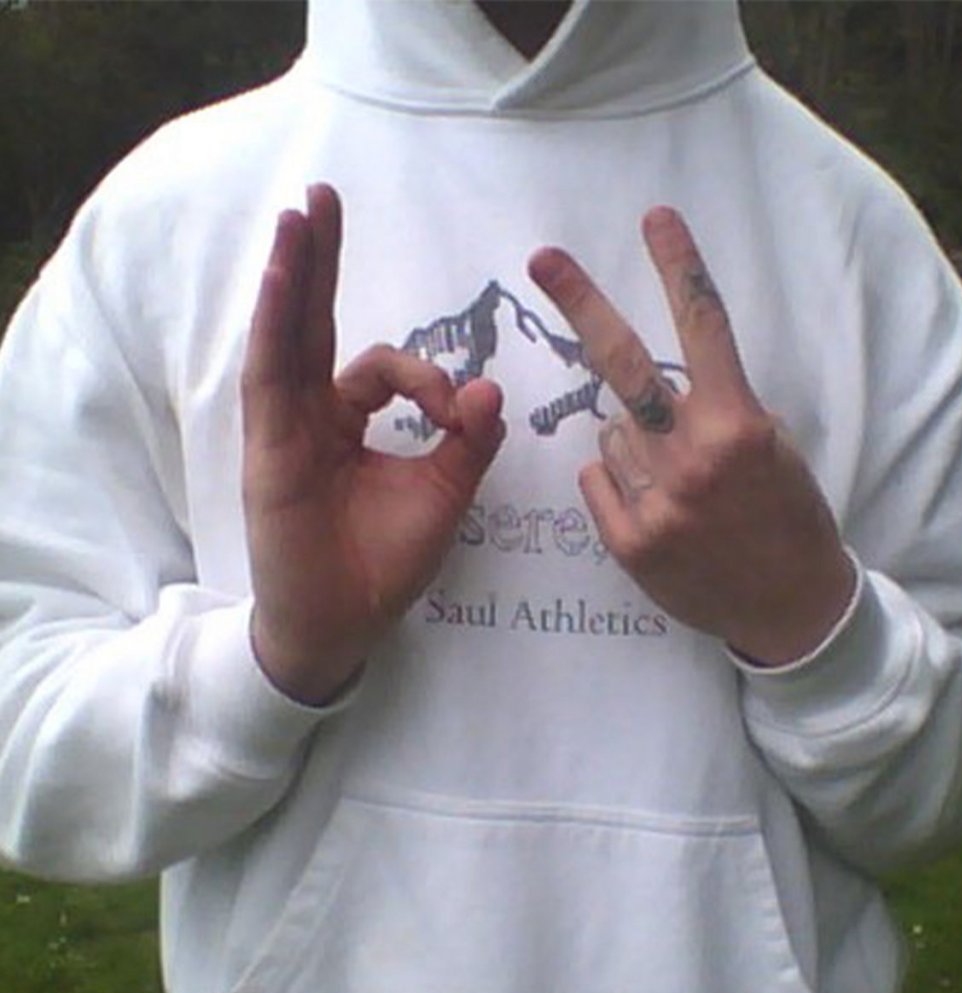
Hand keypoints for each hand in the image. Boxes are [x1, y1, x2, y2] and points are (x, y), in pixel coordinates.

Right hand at [242, 185, 503, 704]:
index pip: (384, 372)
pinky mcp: (269, 448)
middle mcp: (313, 417)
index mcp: (351, 426)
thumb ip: (468, 442)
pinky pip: (272, 375)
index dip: (426, 377)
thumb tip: (491, 385)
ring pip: (288, 338)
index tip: (459, 409)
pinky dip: (277, 323)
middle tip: (324, 198)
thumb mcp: (443, 496)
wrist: (344, 625)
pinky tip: (284, 275)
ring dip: (294, 274)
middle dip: (321, 263)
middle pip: (316, 325)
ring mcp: (286, 429)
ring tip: (301, 214)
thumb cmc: (385, 564)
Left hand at [528, 207, 853, 666]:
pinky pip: (598, 481)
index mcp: (739, 424)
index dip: (679, 267)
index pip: (704, 327)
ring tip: (680, 485)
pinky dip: (618, 484)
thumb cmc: (787, 516)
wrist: (790, 604)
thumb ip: (716, 410)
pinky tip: (659, 510)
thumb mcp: (773, 449)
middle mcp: (693, 456)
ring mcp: (656, 501)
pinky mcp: (629, 541)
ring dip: (633, 446)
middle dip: (583, 303)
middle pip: (624, 365)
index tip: (655, 218)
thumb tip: (646, 395)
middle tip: (544, 259)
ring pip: (610, 436)